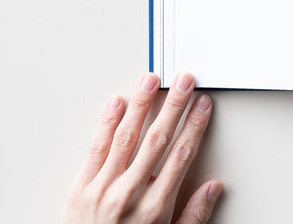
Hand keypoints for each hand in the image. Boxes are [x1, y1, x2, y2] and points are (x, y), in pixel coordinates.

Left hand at [65, 72, 221, 223]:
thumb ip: (193, 215)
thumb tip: (213, 188)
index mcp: (155, 207)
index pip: (181, 155)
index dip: (195, 126)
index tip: (203, 105)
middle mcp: (129, 193)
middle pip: (158, 138)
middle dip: (175, 106)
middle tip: (185, 81)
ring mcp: (102, 189)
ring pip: (126, 136)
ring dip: (141, 104)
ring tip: (151, 80)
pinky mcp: (79, 189)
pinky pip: (95, 150)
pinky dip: (106, 124)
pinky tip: (116, 104)